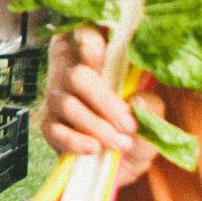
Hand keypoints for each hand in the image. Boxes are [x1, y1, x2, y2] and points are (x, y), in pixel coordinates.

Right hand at [41, 26, 158, 185]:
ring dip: (97, 126)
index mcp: (98, 60)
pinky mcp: (50, 126)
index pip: (85, 35)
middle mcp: (72, 73)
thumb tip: (137, 101)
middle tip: (128, 123)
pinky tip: (95, 148)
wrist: (121, 165)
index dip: (89, 38)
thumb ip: (151, 106)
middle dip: (103, 99)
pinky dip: (76, 141)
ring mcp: (58, 99)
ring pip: (68, 104)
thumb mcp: (151, 117)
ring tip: (121, 143)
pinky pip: (55, 130)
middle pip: (77, 75)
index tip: (102, 49)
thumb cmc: (133, 130)